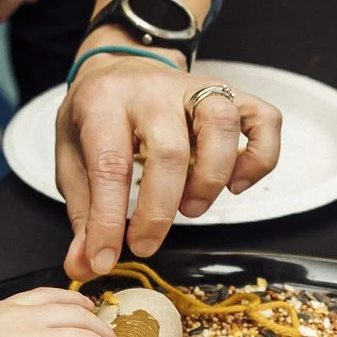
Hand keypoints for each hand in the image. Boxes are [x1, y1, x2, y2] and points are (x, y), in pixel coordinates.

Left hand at [54, 53, 283, 279]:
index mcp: (103, 103)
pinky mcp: (230, 94)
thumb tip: (84, 267)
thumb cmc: (96, 120)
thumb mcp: (73, 161)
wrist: (118, 68)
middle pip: (170, 150)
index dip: (108, 221)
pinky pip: (263, 119)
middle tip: (146, 243)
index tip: (103, 259)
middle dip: (159, 209)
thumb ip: (84, 214)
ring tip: (191, 208)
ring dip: (211, 179)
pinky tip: (235, 184)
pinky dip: (260, 157)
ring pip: (221, 124)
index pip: (109, 164)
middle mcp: (152, 90)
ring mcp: (194, 88)